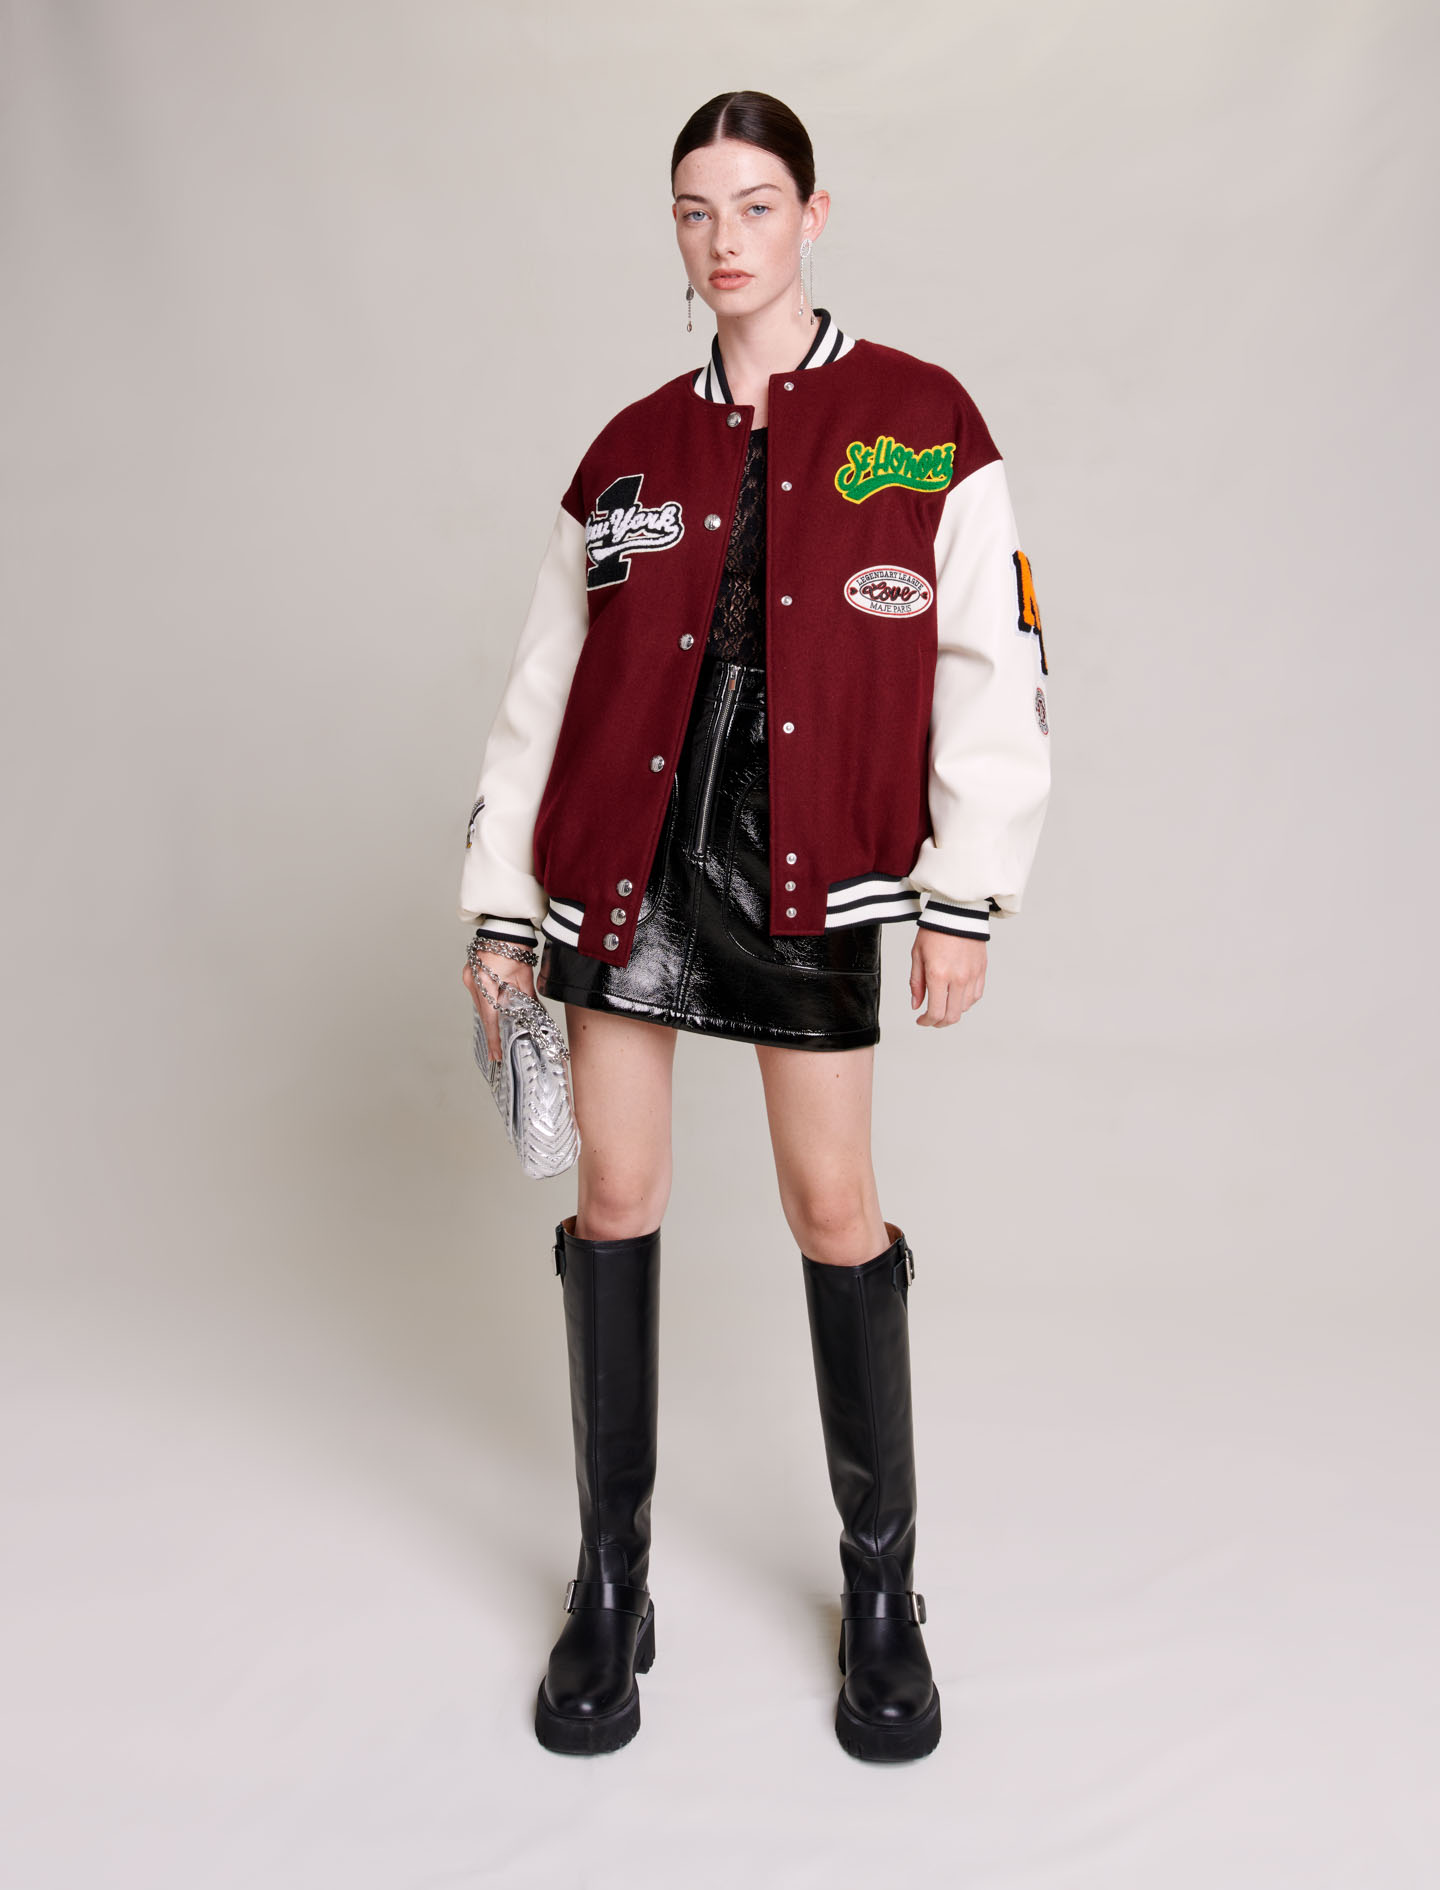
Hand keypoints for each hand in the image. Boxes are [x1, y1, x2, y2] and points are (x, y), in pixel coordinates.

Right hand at [462, 946, 537, 1064]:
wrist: (506, 928)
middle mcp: (472, 981)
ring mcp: (469, 977)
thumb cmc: (514, 947)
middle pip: (483, 1013)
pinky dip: (488, 1004)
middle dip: (493, 1031)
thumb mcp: (524, 977)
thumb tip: (535, 1016)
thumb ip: (527, 999)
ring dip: (490, 1017)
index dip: (494, 1038)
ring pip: (481, 1004)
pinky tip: (495, 1011)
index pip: (489, 1018)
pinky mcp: (471, 973)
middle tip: (497, 1051)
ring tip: (498, 1036)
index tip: (495, 1054)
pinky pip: (479, 994)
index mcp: (484, 983)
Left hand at [909, 929, 985, 1026]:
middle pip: (952, 1016)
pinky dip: (965, 1001)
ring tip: (943, 1004)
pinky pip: (975, 996)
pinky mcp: (981, 971)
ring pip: (964, 1008)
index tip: (921, 1020)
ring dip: (952, 1011)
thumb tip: (916, 1005)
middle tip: (931, 1019)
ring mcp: (972, 975)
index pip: (935, 1012)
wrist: (957, 912)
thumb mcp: (917, 955)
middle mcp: (957, 978)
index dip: (926, 1022)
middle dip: (939, 1022)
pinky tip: (956, 996)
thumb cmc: (934, 931)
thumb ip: (916, 983)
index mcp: (938, 975)